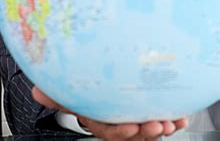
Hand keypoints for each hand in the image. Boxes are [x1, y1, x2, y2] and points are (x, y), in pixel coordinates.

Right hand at [32, 87, 187, 139]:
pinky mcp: (148, 110)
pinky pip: (160, 117)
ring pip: (148, 127)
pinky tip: (182, 116)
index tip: (132, 128)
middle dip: (147, 131)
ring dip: (163, 126)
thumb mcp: (71, 92)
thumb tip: (38, 91)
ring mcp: (134, 117)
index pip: (109, 129)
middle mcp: (118, 121)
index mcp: (100, 118)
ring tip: (173, 122)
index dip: (121, 131)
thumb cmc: (86, 93)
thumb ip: (57, 93)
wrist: (100, 88)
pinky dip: (173, 117)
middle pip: (133, 131)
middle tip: (159, 125)